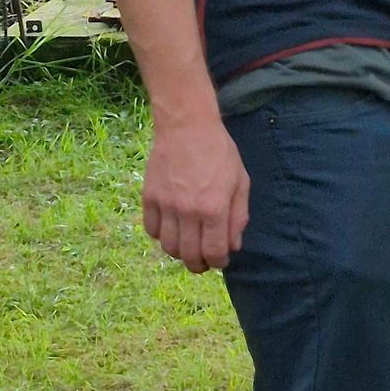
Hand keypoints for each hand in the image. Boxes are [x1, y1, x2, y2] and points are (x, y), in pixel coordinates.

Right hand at [142, 113, 249, 271]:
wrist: (187, 126)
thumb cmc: (219, 152)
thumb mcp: (240, 182)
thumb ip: (238, 216)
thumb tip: (233, 246)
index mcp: (214, 208)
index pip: (213, 253)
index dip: (218, 263)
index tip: (219, 260)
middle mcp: (188, 211)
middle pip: (188, 256)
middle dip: (198, 264)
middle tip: (202, 260)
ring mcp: (166, 205)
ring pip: (168, 247)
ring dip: (179, 252)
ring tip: (187, 245)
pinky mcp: (149, 197)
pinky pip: (151, 230)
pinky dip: (161, 235)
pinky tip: (171, 228)